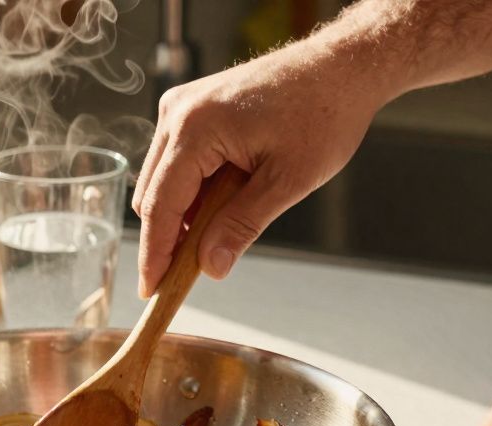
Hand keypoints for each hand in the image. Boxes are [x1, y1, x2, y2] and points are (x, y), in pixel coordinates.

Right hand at [131, 40, 391, 296]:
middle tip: (188, 277)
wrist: (340, 68)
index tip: (150, 291)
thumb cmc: (322, 114)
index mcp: (194, 129)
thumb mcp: (287, 182)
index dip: (155, 253)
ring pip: (162, 180)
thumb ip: (242, 225)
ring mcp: (182, 107)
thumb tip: (210, 267)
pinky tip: (223, 202)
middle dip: (168, 237)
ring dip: (183, 213)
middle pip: (153, 195)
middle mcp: (177, 113)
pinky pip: (176, 161)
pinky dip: (192, 190)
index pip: (160, 205)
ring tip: (219, 233)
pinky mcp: (192, 108)